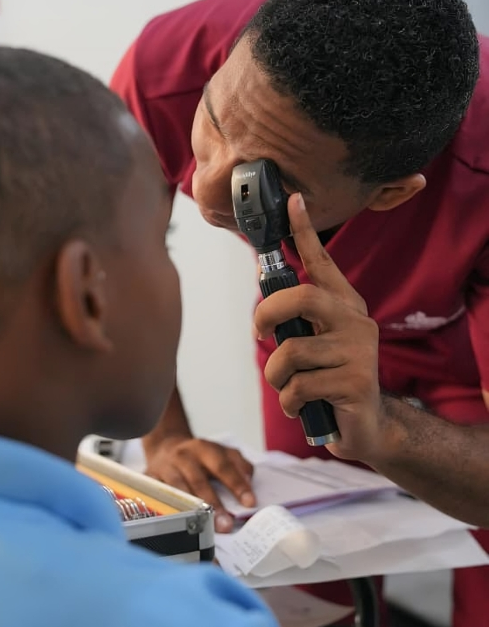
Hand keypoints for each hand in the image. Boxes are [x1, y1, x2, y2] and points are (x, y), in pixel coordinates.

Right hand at [143, 435, 254, 531]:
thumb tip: (250, 483)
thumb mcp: (220, 452)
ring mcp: (164, 468)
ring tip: (203, 528)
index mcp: (203, 448)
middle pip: (199, 481)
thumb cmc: (198, 456)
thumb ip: (238, 465)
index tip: (249, 503)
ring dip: (191, 511)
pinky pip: (157, 498)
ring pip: (177, 491)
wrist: (165, 446)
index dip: (236, 483)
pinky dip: (168, 512)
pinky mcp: (149, 480)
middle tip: (226, 525)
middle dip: (213, 504)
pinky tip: (177, 526)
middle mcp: (183, 456)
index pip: (222, 465)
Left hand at [254, 193, 384, 463]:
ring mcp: (359, 350)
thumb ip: (295, 315)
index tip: (293, 201)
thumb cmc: (330, 378)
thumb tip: (262, 276)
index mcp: (344, 305)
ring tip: (291, 388)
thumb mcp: (314, 342)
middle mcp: (355, 320)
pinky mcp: (356, 381)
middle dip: (268, 314)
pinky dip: (290, 402)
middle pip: (302, 297)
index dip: (305, 232)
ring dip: (277, 377)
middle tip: (259, 332)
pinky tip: (304, 406)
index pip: (322, 262)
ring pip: (291, 353)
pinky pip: (299, 387)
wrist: (367, 426)